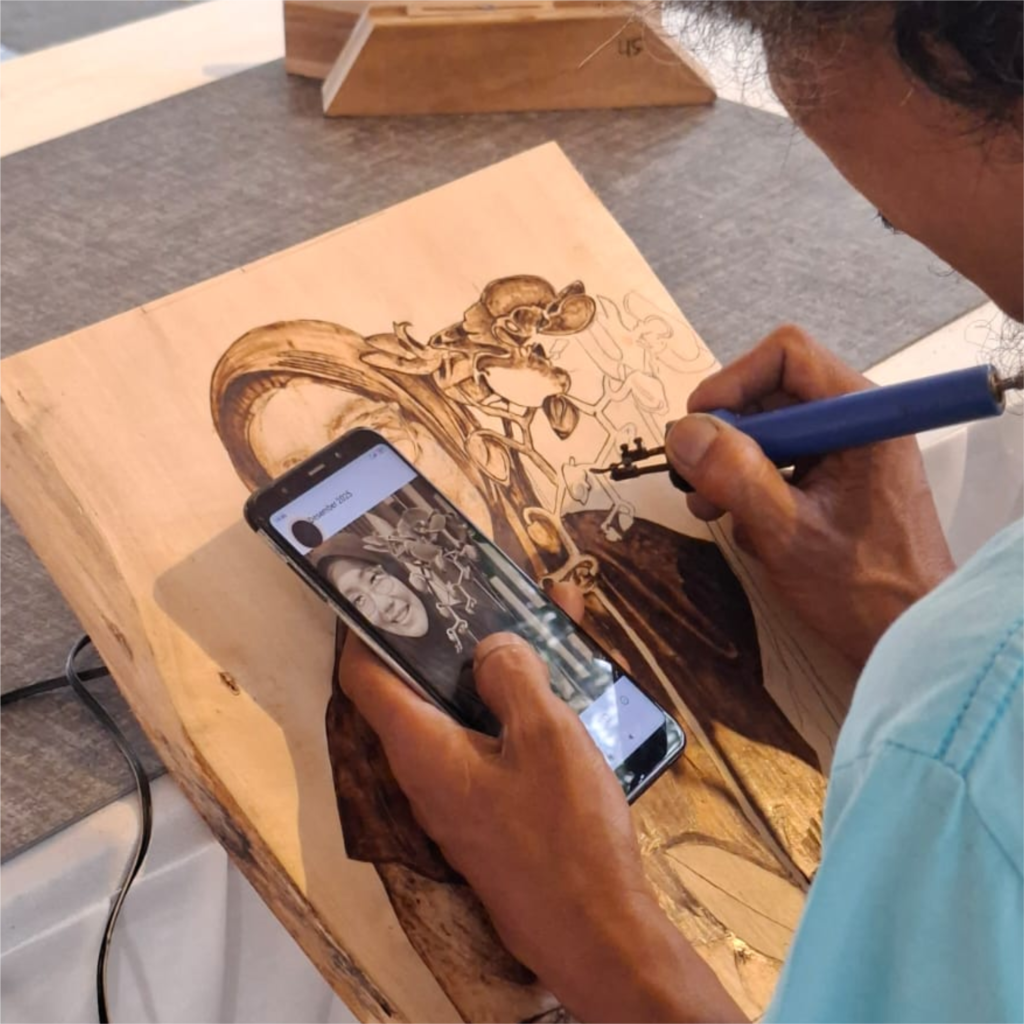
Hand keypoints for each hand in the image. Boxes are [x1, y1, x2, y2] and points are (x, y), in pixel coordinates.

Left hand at [339, 584, 744, 1023]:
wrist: (596, 934)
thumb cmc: (564, 833)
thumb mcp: (544, 736)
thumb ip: (512, 677)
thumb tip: (489, 647)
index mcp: (421, 747)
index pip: (365, 673)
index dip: (367, 623)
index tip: (389, 580)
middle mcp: (428, 771)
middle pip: (420, 687)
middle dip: (451, 634)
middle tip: (483, 587)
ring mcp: (462, 795)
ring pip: (466, 711)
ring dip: (497, 666)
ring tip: (541, 617)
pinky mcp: (494, 811)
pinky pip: (495, 742)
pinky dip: (519, 705)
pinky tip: (566, 681)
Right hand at [666, 325, 954, 666]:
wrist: (910, 640)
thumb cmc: (864, 591)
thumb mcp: (788, 532)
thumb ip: (734, 476)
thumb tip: (682, 433)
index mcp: (861, 417)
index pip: (786, 357)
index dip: (731, 383)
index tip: (696, 428)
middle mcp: (855, 424)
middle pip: (770, 395)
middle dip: (725, 436)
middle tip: (695, 480)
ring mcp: (846, 455)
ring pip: (769, 433)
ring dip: (731, 467)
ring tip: (712, 509)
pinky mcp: (836, 484)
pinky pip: (780, 466)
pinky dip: (752, 491)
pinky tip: (748, 529)